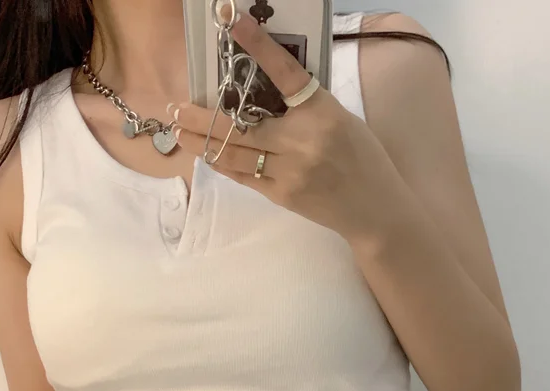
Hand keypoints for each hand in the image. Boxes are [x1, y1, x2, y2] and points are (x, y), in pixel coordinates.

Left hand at [170, 8, 391, 244]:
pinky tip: (205, 153)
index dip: (258, 46)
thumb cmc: (362, 158)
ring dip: (200, 141)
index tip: (234, 24)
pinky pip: (242, 175)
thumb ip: (304, 106)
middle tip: (176, 107)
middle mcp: (301, 141)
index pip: (284, 72)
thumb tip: (264, 89)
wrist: (373, 208)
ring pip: (232, 153)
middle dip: (200, 116)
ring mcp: (288, 171)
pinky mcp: (280, 195)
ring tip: (179, 131)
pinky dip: (221, 162)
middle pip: (239, 124)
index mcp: (321, 112)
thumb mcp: (340, 119)